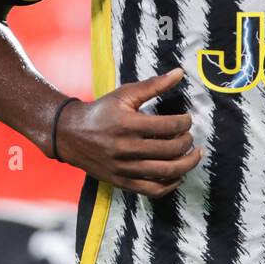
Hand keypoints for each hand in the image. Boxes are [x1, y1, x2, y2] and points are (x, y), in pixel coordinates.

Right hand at [55, 67, 201, 197]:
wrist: (70, 134)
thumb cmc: (101, 111)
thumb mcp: (125, 94)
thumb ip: (154, 85)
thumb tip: (180, 73)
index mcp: (128, 124)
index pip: (169, 127)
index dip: (185, 123)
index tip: (187, 120)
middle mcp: (126, 148)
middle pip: (170, 150)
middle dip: (187, 142)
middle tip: (189, 136)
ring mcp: (124, 168)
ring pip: (165, 173)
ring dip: (186, 164)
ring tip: (194, 155)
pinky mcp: (121, 181)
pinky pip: (152, 190)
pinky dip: (170, 185)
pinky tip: (178, 175)